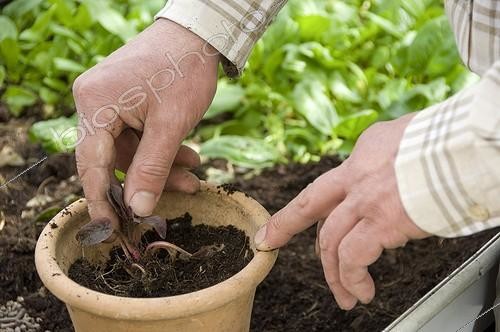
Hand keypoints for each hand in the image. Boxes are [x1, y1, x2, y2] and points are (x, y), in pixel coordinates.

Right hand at [73, 19, 218, 233]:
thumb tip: (139, 208)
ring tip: (194, 174)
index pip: (91, 164)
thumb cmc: (184, 71)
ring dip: (161, 165)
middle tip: (179, 193)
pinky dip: (161, 149)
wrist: (197, 35)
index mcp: (96, 104)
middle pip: (113, 158)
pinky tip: (188, 156)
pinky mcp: (124, 100)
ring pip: (130, 150)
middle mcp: (93, 101)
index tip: (113, 228)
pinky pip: (137, 135)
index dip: (101, 200)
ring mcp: (108, 100)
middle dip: (148, 179)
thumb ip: (153, 168)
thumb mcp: (172, 125)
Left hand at [254, 113, 429, 308]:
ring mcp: (365, 199)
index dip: (317, 205)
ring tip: (344, 295)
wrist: (463, 145)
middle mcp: (357, 174)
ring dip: (333, 272)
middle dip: (285, 224)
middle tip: (271, 240)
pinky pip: (352, 257)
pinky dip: (352, 277)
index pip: (331, 186)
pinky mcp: (380, 222)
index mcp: (364, 153)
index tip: (301, 215)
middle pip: (310, 203)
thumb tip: (396, 173)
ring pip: (330, 239)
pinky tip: (362, 290)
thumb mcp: (409, 138)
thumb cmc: (448, 142)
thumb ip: (393, 157)